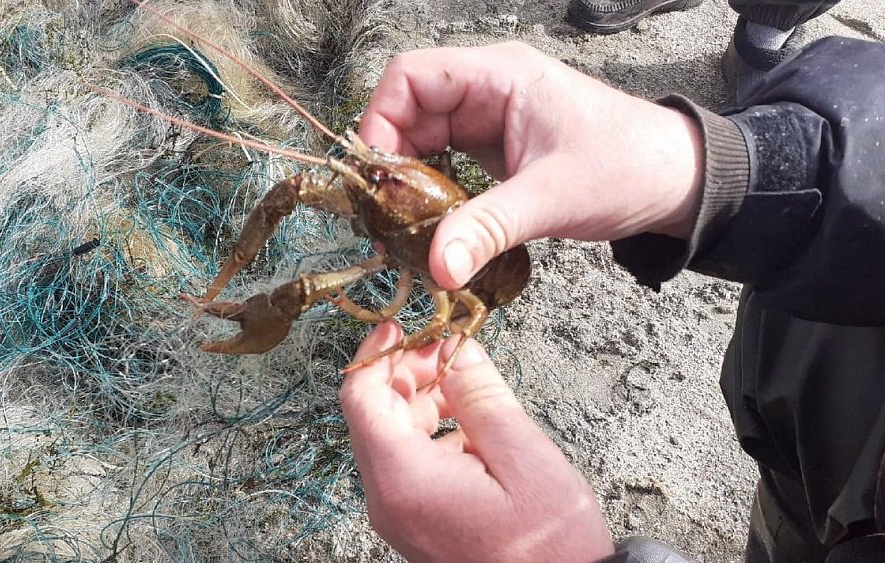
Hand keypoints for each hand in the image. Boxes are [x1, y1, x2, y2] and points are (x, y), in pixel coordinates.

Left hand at [340, 322, 613, 561]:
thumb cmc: (548, 544)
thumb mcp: (522, 454)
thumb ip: (481, 394)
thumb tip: (455, 347)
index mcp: (404, 478)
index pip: (360, 398)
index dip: (376, 354)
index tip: (401, 326)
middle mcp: (387, 498)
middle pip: (372, 413)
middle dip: (404, 372)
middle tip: (447, 349)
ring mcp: (397, 512)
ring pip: (389, 434)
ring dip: (419, 398)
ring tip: (465, 384)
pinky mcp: (413, 518)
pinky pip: (405, 460)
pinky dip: (428, 429)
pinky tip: (468, 422)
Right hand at [359, 42, 703, 288]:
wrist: (674, 181)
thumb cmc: (626, 166)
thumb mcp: (551, 197)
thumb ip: (489, 228)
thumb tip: (438, 267)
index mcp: (498, 76)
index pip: (411, 77)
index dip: (380, 120)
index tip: (375, 176)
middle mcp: (486, 91)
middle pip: (408, 112)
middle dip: (390, 162)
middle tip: (383, 215)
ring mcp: (489, 121)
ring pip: (422, 142)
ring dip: (408, 182)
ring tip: (401, 226)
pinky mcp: (495, 152)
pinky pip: (444, 165)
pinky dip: (431, 193)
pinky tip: (430, 224)